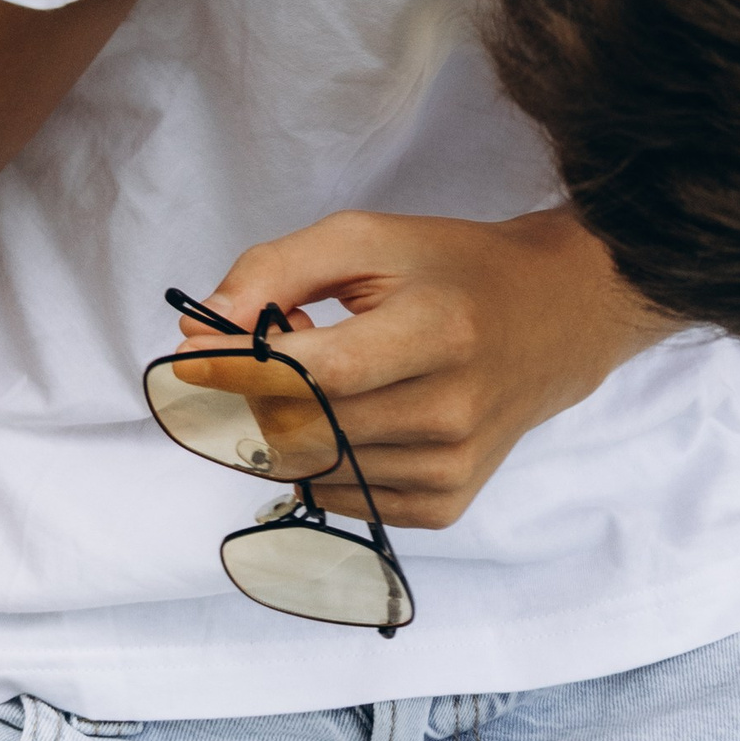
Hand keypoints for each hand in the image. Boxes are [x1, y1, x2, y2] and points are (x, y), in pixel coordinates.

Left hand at [184, 209, 669, 528]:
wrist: (554, 318)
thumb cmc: (451, 270)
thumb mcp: (367, 239)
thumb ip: (277, 269)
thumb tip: (203, 325)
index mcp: (438, 332)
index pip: (314, 375)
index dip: (239, 372)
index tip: (185, 360)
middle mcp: (451, 410)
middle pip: (304, 428)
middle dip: (255, 394)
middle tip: (264, 348)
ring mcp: (453, 466)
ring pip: (314, 467)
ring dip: (285, 424)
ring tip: (320, 373)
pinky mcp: (448, 501)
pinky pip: (342, 497)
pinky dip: (318, 459)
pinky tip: (343, 414)